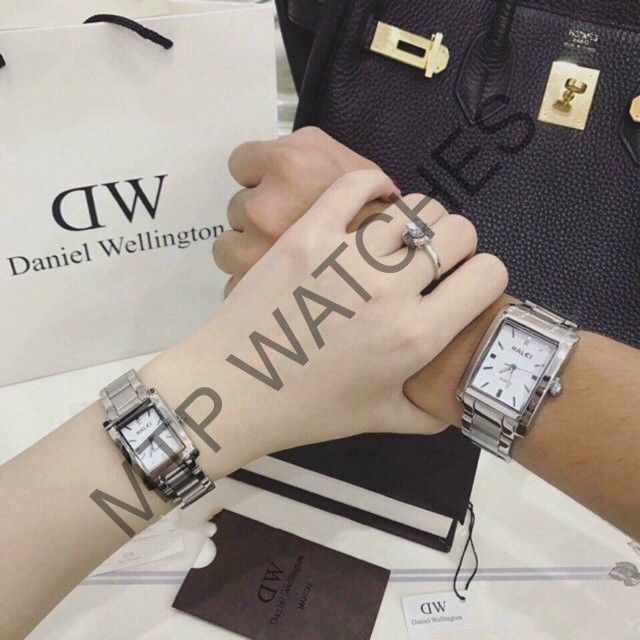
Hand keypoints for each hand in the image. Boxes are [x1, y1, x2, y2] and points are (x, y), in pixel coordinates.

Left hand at [190, 170, 506, 455]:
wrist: (236, 388)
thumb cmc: (307, 409)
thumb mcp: (379, 418)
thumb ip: (430, 412)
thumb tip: (458, 397)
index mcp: (416, 336)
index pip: (488, 275)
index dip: (485, 276)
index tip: (466, 284)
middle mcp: (391, 290)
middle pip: (458, 232)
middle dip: (457, 244)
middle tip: (432, 260)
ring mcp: (347, 256)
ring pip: (415, 207)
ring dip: (418, 220)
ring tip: (399, 239)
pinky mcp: (308, 232)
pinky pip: (357, 185)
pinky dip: (375, 185)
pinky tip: (376, 200)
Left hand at [215, 127, 385, 295]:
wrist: (398, 265)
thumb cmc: (377, 212)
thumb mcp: (346, 160)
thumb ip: (303, 152)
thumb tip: (273, 159)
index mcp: (287, 166)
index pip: (239, 164)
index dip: (258, 177)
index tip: (278, 190)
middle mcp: (265, 208)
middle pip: (236, 208)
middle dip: (260, 216)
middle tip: (292, 227)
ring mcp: (255, 252)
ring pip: (227, 248)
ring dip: (250, 251)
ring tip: (286, 259)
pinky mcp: (252, 288)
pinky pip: (233, 284)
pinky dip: (252, 286)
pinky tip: (278, 284)